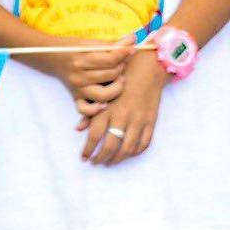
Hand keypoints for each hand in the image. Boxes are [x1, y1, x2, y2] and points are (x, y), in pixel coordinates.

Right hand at [54, 35, 134, 115]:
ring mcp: (77, 88)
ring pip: (103, 95)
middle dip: (121, 67)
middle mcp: (79, 74)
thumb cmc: (73, 47)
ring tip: (118, 78)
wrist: (51, 56)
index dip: (125, 52)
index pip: (110, 58)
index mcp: (82, 57)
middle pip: (110, 74)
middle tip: (123, 61)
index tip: (132, 47)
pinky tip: (105, 102)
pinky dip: (96, 109)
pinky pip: (85, 110)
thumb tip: (132, 40)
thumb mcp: (89, 42)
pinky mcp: (75, 97)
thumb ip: (110, 43)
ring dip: (116, 87)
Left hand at [79, 48, 166, 165]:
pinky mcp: (150, 121)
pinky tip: (128, 153)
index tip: (84, 158)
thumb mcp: (103, 89)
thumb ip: (90, 109)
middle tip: (96, 162)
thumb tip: (78, 128)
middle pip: (110, 147)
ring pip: (127, 150)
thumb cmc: (122, 76)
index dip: (88, 150)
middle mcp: (122, 116)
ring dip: (117, 160)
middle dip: (101, 159)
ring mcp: (138, 120)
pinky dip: (135, 152)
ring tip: (110, 162)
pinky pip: (143, 144)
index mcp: (108, 107)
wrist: (147, 67)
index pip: (94, 136)